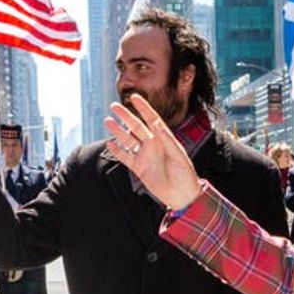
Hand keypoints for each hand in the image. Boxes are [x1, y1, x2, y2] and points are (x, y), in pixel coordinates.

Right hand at [104, 95, 200, 210]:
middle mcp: (153, 145)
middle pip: (136, 127)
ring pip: (128, 140)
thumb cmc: (185, 175)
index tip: (134, 96)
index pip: (152, 119)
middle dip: (126, 116)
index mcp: (164, 140)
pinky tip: (110, 143)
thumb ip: (167, 140)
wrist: (182, 196)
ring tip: (107, 121)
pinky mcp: (139, 169)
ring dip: (118, 131)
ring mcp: (145, 156)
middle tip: (114, 106)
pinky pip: (125, 157)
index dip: (143, 108)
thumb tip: (157, 123)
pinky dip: (117, 151)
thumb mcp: (179, 156)